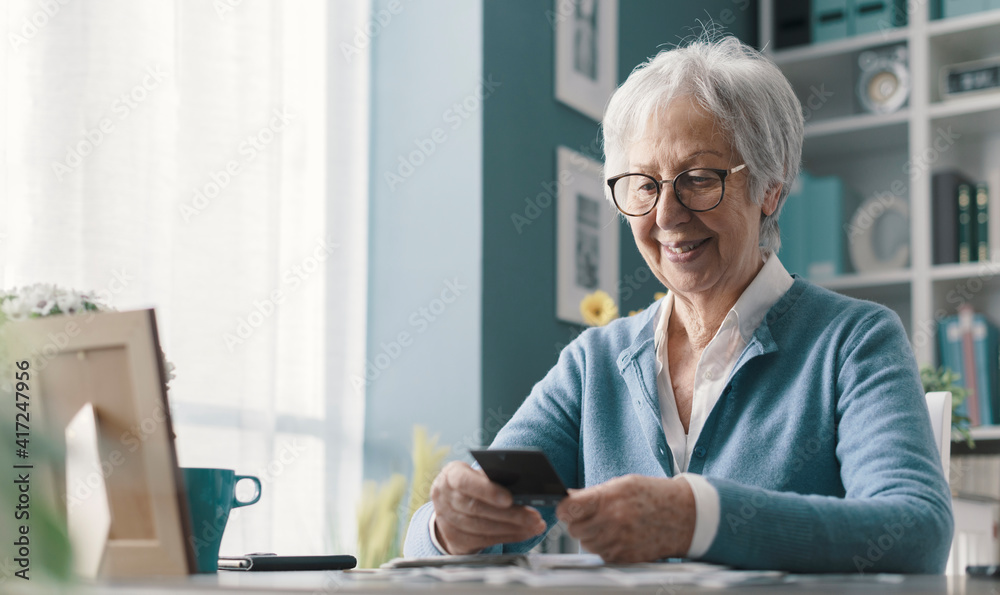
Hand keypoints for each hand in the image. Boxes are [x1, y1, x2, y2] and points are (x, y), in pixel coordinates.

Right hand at [430, 461, 546, 554]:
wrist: (451, 504)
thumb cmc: (473, 484)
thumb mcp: (478, 475)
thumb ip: (493, 478)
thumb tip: (524, 487)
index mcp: (451, 475)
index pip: (465, 482)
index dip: (487, 491)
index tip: (509, 498)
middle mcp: (444, 497)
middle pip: (477, 508)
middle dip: (509, 514)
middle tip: (534, 516)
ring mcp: (446, 520)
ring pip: (482, 527)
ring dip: (512, 528)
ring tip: (534, 525)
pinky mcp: (454, 539)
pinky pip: (484, 540)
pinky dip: (508, 537)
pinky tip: (524, 533)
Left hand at [555, 475, 695, 562]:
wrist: (684, 516)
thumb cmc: (654, 496)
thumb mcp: (624, 483)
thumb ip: (594, 493)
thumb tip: (569, 497)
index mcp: (609, 499)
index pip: (569, 508)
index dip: (564, 508)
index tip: (565, 508)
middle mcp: (612, 522)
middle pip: (574, 529)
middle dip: (578, 522)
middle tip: (591, 515)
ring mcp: (618, 542)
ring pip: (586, 543)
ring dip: (591, 535)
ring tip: (609, 523)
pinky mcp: (625, 557)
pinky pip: (601, 554)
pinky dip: (604, 546)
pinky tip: (618, 535)